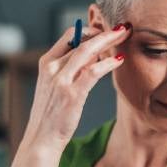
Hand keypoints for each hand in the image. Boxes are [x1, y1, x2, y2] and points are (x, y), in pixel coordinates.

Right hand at [21, 22, 130, 152]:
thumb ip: (69, 69)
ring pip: (88, 50)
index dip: (90, 29)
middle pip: (81, 39)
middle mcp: (52, 68)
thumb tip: (93, 56)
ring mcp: (61, 80)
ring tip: (125, 36)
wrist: (42, 138)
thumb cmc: (51, 114)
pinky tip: (119, 60)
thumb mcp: (54, 86)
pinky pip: (94, 71)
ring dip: (109, 40)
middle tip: (123, 28)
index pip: (69, 35)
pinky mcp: (72, 94)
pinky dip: (108, 63)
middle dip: (104, 31)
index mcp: (46, 63)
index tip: (106, 31)